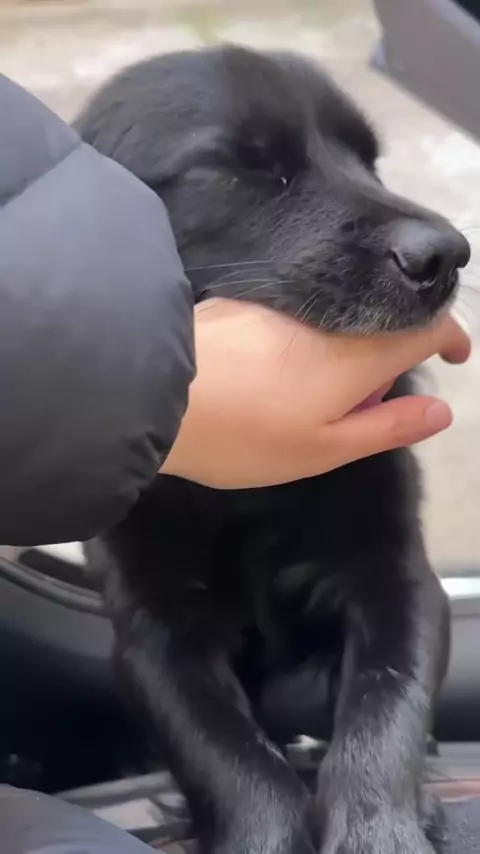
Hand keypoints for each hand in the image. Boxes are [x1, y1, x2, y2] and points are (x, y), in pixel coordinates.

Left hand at [161, 298, 469, 488]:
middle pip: (384, 322)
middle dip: (391, 358)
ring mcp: (290, 306)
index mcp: (361, 353)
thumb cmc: (247, 434)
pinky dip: (310, 344)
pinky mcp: (252, 305)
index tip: (455, 355)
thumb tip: (442, 410)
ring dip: (346, 354)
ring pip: (341, 323)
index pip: (427, 325)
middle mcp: (332, 317)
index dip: (449, 335)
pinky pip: (303, 320)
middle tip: (365, 406)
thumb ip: (388, 426)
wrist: (157, 393)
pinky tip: (275, 379)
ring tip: (312, 402)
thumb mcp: (325, 448)